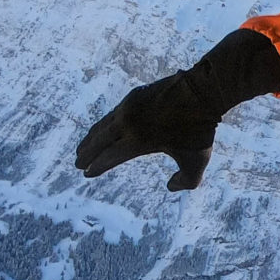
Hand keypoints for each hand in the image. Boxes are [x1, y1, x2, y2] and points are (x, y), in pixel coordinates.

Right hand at [74, 30, 279, 191]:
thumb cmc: (200, 129)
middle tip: (77, 164)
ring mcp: (129, 107)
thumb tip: (170, 187)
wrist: (203, 91)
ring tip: (82, 149)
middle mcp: (129, 124)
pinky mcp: (134, 96)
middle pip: (101, 141)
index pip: (111, 157)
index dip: (98, 167)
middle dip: (87, 154)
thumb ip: (185, 181)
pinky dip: (104, 124)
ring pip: (104, 126)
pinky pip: (113, 114)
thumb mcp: (197, 161)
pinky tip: (101, 130)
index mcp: (139, 141)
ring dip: (92, 139)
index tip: (87, 174)